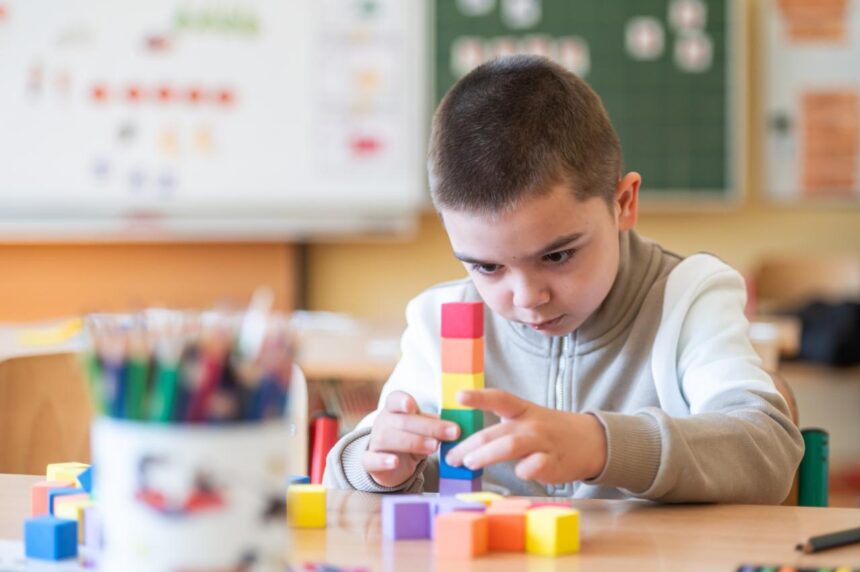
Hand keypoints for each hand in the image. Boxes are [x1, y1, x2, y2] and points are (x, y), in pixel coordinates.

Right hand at [364, 391, 460, 487]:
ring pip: (387, 438)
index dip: (402, 401)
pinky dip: (382, 461)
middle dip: (428, 427)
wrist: (393, 464)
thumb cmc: (411, 438)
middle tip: (452, 433)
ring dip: (413, 441)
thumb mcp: (423, 429)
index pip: (395, 400)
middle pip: (401, 421)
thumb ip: (435, 425)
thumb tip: (455, 425)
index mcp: (395, 409)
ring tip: (434, 447)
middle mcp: (383, 422)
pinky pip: (370, 460)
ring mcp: (374, 441)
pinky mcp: (369, 461)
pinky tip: (395, 462)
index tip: (412, 406)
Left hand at [444, 389, 606, 484]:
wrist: (589, 441)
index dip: (478, 396)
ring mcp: (542, 442)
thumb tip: (463, 444)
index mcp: (522, 410)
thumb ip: (500, 429)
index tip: (458, 396)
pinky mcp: (553, 462)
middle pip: (496, 432)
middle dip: (469, 445)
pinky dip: (524, 471)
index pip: (498, 398)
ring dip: (486, 456)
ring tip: (469, 464)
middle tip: (451, 457)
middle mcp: (531, 424)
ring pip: (510, 446)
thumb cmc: (547, 432)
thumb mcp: (526, 420)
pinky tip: (520, 472)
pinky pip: (534, 466)